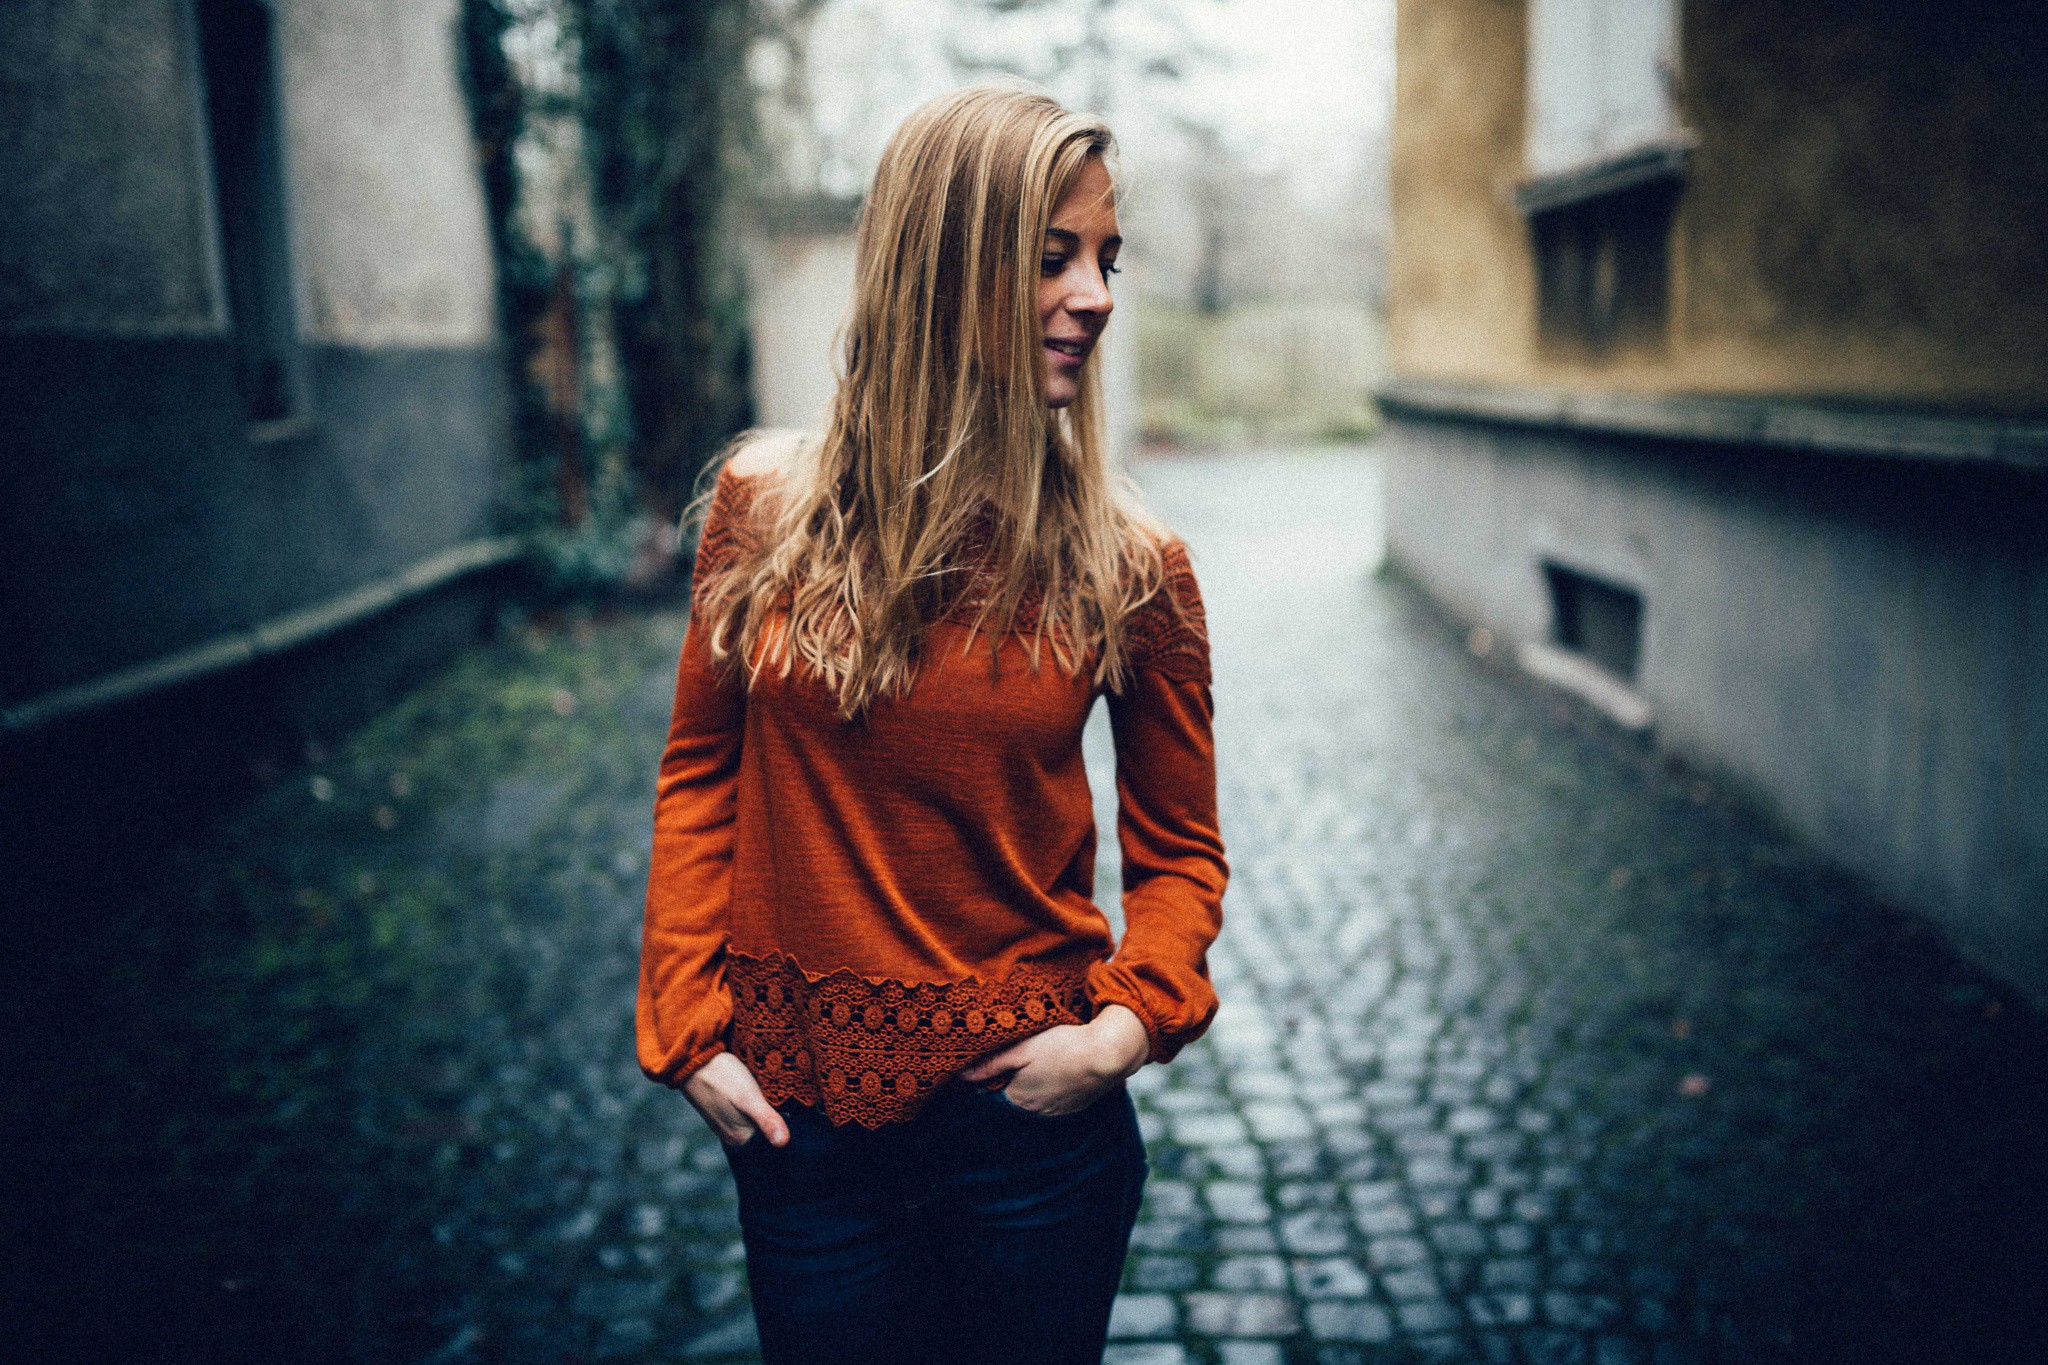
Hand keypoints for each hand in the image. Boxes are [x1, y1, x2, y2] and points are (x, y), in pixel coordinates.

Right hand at [680, 1052, 790, 1147]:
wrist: (692, 1059)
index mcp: (740, 1138)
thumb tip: (784, 1143)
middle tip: (794, 1099)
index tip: (800, 1112)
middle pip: (765, 1131)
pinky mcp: (725, 1109)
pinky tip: (762, 1091)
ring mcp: (727, 1122)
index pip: (773, 1140)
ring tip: (780, 1094)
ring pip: (756, 1120)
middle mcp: (733, 1135)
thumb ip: (766, 1120)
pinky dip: (757, 1103)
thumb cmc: (721, 1077)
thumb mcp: (748, 1097)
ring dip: (768, 1109)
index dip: (788, 1127)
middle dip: (779, 1118)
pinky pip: (747, 1112)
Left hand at [958, 1004, 1150, 1115]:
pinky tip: (1060, 1072)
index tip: (997, 1061)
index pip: (994, 1091)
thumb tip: (960, 1076)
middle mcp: (1036, 1112)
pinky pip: (1056, 1101)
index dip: (993, 1076)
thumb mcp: (1023, 1048)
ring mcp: (1058, 1112)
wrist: (1108, 1054)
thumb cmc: (1063, 1046)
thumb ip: (992, 1063)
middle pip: (1015, 1097)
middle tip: (1024, 1059)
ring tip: (1045, 1064)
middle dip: (1013, 1081)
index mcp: (1018, 1097)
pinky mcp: (1075, 1107)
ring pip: (1036, 1100)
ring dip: (1035, 1086)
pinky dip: (1054, 1089)